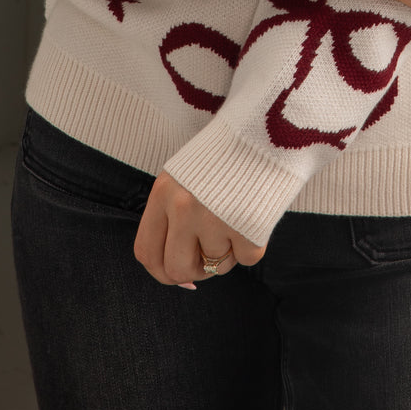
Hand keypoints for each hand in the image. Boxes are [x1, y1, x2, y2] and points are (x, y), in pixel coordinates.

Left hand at [134, 170, 266, 288]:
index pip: (147, 253)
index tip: (180, 274)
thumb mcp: (184, 179)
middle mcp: (183, 208)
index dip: (162, 271)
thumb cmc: (223, 157)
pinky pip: (246, 259)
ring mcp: (215, 218)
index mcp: (162, 194)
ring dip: (227, 252)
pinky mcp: (248, 226)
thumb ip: (173, 221)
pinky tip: (254, 215)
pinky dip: (252, 245)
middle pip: (177, 269)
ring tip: (236, 218)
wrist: (264, 129)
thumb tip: (182, 280)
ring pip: (215, 266)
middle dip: (196, 271)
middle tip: (211, 254)